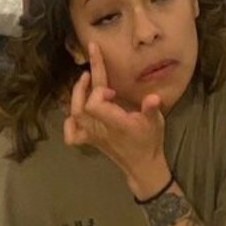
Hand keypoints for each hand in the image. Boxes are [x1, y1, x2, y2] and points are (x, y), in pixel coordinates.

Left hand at [63, 42, 168, 195]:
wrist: (142, 165)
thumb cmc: (149, 141)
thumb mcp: (155, 123)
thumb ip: (151, 109)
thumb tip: (153, 97)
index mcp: (115, 123)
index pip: (94, 106)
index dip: (98, 93)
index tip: (111, 90)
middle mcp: (100, 129)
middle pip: (80, 107)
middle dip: (83, 83)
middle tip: (91, 60)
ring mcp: (93, 136)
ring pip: (75, 116)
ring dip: (77, 95)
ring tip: (85, 78)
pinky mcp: (91, 140)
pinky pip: (72, 134)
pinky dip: (69, 122)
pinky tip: (75, 111)